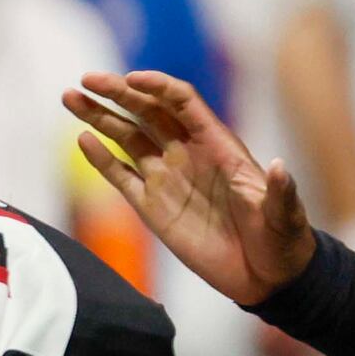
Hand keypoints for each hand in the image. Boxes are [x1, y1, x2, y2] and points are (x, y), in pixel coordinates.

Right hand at [70, 69, 315, 304]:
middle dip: (117, 93)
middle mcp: (188, 154)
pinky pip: (120, 176)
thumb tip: (278, 167)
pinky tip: (82, 139)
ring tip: (70, 97)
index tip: (130, 80)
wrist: (266, 275)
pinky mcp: (151, 206)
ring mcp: (167, 178)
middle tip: (87, 79)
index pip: (183, 104)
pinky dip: (100, 158)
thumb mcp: (284, 215)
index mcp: (219, 146)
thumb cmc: (282, 239)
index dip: (157, 88)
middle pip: (147, 112)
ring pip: (126, 137)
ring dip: (99, 117)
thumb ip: (279, 191)